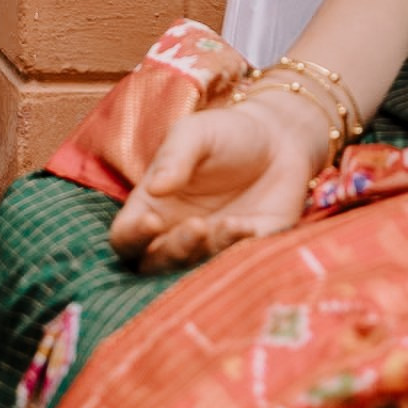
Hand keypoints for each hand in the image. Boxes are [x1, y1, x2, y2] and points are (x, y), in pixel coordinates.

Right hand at [107, 93, 327, 271]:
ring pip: (192, 274)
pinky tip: (248, 226)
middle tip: (198, 225)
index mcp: (151, 207)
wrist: (281, 142)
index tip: (152, 221)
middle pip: (154, 265)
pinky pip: (233, 269)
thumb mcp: (196, 133)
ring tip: (231, 223)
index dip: (132, 238)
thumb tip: (154, 187)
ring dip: (207, 254)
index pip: (125, 237)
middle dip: (174, 252)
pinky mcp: (244, 256)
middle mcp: (174, 234)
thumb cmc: (226, 134)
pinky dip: (238, 254)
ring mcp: (209, 249)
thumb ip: (174, 157)